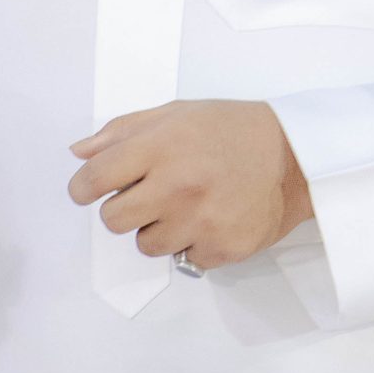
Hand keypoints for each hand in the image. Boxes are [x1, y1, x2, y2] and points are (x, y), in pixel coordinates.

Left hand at [68, 99, 314, 271]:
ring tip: (186, 206)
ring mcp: (201, 221)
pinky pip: (184, 258)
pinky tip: (211, 219)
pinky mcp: (222, 248)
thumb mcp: (175, 113)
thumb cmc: (230, 130)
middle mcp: (178, 185)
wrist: (294, 157)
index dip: (83, 188)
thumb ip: (122, 131)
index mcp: (161, 146)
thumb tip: (79, 153)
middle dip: (122, 209)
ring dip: (158, 229)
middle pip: (112, 220)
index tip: (88, 191)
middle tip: (147, 197)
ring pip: (146, 245)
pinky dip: (192, 243)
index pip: (95, 179)